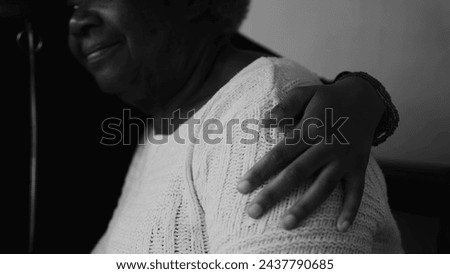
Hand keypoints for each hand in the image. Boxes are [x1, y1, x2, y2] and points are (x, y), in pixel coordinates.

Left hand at [237, 76, 384, 231]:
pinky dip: (351, 209)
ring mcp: (345, 159)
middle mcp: (328, 145)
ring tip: (286, 224)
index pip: (281, 153)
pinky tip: (341, 229)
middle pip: (298, 173)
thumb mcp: (306, 93)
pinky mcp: (359, 166)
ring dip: (306, 206)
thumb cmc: (327, 98)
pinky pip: (356, 190)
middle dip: (274, 193)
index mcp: (311, 128)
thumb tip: (263, 122)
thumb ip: (285, 107)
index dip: (261, 170)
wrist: (365, 97)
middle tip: (253, 212)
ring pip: (324, 186)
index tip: (242, 187)